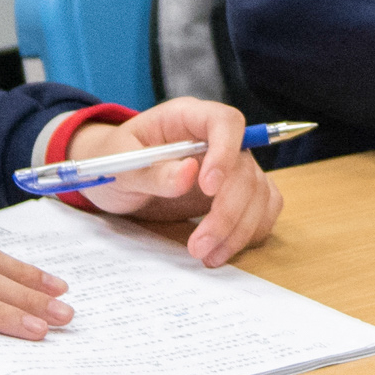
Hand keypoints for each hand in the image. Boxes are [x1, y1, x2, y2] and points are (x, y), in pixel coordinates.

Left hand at [55, 97, 280, 265]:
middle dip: (227, 211)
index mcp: (187, 118)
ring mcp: (231, 166)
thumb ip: (151, 171)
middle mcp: (217, 139)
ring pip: (258, 193)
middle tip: (199, 245)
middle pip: (244, 168)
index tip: (208, 188)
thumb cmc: (113, 161)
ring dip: (239, 229)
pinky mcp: (236, 193)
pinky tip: (223, 249)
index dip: (225, 152)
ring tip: (207, 257)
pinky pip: (262, 208)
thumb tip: (188, 175)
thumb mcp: (118, 164)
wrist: (115, 179)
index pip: (225, 122)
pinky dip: (250, 232)